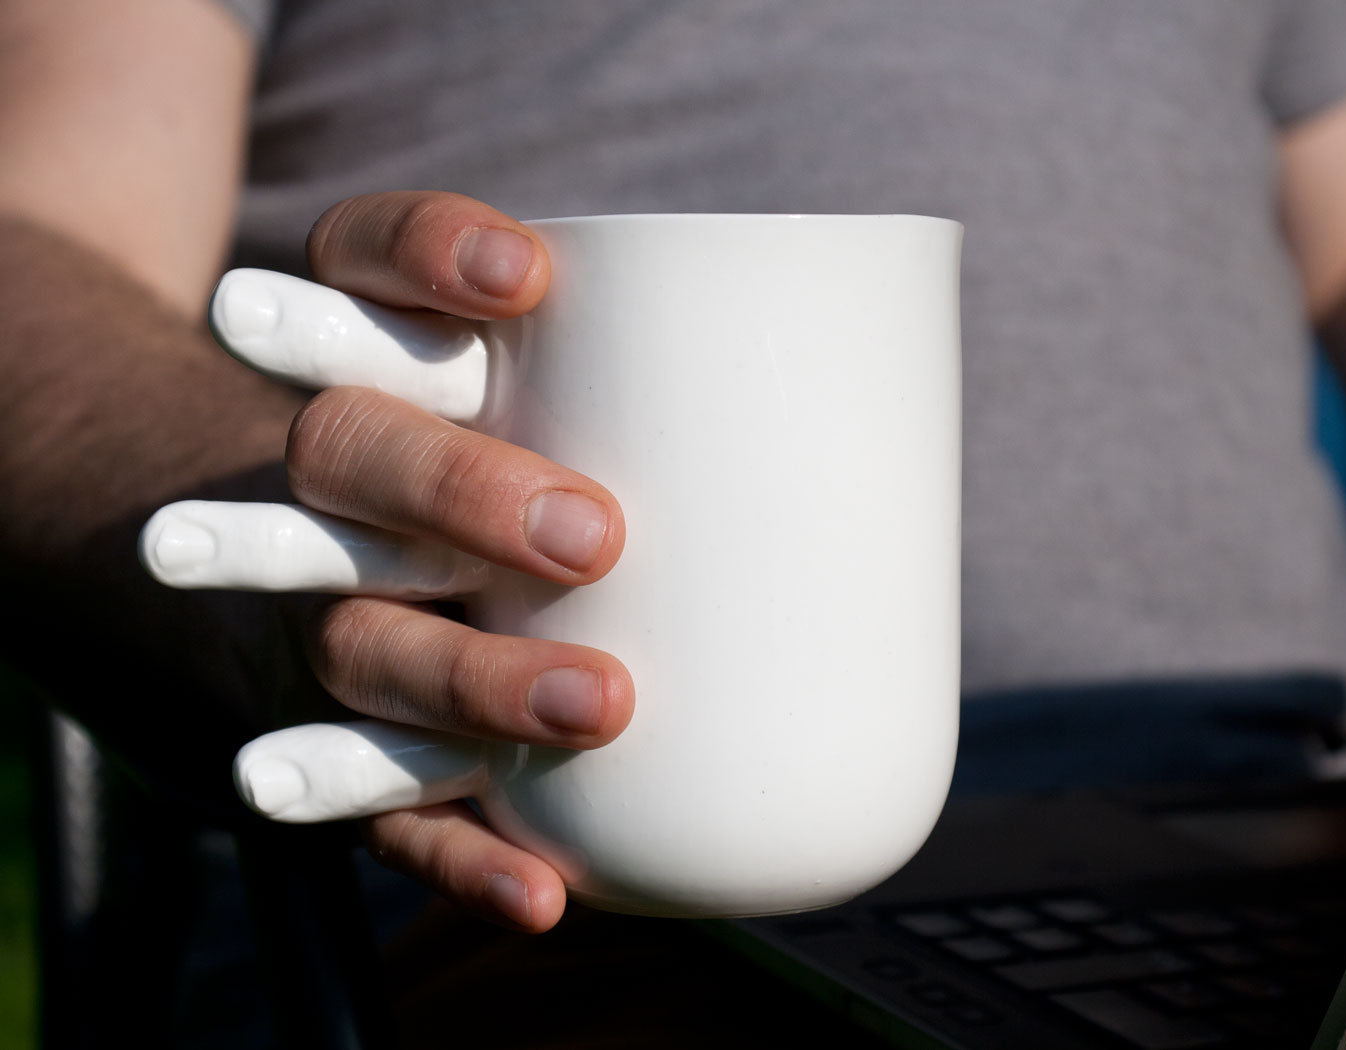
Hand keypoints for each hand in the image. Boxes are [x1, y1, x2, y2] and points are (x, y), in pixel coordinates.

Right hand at [154, 192, 634, 931]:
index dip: (418, 254)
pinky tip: (542, 890)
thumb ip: (684, 395)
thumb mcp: (580, 406)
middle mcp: (333, 485)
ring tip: (593, 703)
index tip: (530, 278)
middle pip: (344, 453)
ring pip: (355, 638)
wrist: (342, 583)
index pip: (359, 265)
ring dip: (465, 677)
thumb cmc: (529, 470)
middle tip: (592, 533)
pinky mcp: (346, 747)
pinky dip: (461, 854)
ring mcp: (328, 618)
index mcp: (389, 362)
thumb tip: (898, 415)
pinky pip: (380, 808)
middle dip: (451, 487)